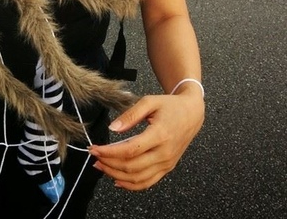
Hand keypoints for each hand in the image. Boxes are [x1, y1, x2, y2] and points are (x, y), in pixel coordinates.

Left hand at [88, 90, 204, 190]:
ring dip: (116, 175)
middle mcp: (165, 153)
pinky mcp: (167, 168)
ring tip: (102, 166)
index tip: (94, 148)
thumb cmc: (170, 105)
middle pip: (132, 167)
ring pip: (138, 178)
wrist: (192, 113)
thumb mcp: (149, 101)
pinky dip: (131, 185)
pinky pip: (148, 182)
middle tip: (94, 156)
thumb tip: (112, 128)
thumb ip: (130, 115)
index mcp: (160, 135)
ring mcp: (167, 163)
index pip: (130, 150)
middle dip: (109, 164)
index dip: (109, 152)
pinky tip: (118, 179)